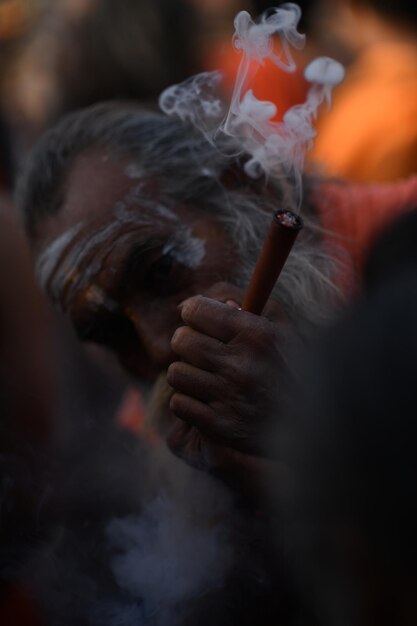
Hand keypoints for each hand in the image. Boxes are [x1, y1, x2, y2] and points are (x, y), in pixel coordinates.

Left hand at [166, 283, 287, 472]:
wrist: (309, 422)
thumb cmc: (286, 365)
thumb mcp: (274, 324)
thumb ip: (236, 300)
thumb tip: (186, 305)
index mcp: (255, 334)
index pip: (196, 310)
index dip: (194, 313)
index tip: (200, 321)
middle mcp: (241, 365)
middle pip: (181, 340)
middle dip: (189, 342)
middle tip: (204, 351)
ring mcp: (229, 398)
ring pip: (176, 372)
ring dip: (188, 374)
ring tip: (208, 378)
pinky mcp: (219, 426)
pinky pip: (178, 403)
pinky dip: (189, 402)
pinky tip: (208, 401)